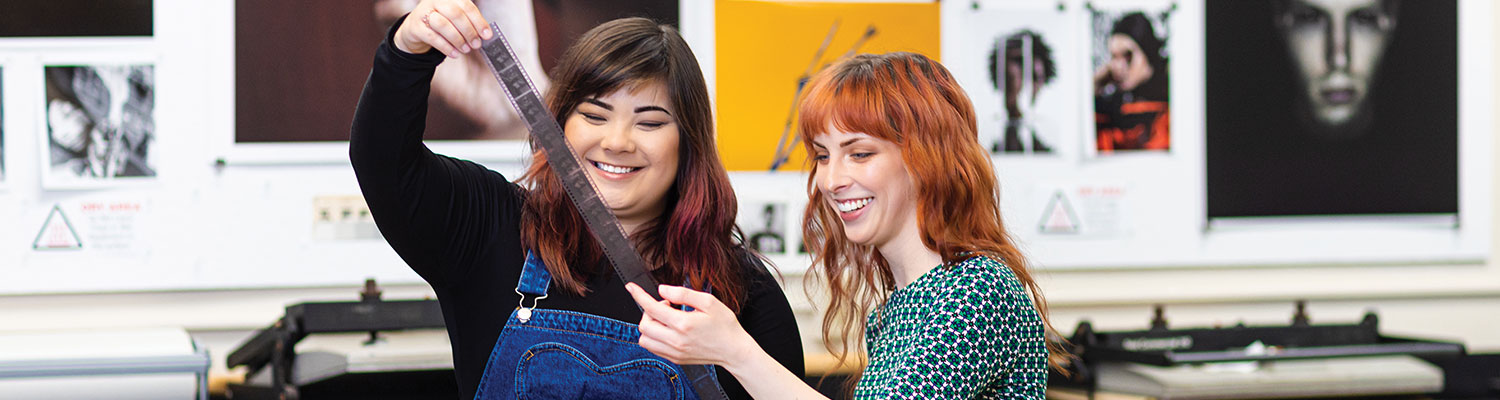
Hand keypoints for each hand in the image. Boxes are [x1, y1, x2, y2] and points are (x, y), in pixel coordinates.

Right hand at [393, 0, 492, 57]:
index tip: (487, 35)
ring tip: (466, 49)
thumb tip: (485, 35)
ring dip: (458, 39)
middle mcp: (435, 2)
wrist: (416, 27)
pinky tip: (455, 53)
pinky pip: (433, 37)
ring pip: (443, 25)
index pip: (467, 6)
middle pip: (455, 14)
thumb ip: (469, 23)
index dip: (479, 21)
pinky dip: (446, 47)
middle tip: (476, 44)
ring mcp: (424, 13)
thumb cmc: (441, 21)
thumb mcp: (455, 18)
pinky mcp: (416, 27)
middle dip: (468, 31)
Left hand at [626, 283, 757, 367]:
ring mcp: (674, 352)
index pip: (651, 308)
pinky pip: (653, 348)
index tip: (631, 287)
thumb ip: (683, 294)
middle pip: (643, 325)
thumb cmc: (725, 325)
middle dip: (648, 311)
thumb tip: (663, 290)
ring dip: (649, 326)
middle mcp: (675, 340)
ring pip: (644, 339)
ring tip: (667, 320)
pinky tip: (668, 330)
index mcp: (683, 324)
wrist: (734, 350)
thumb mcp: (709, 302)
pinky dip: (654, 337)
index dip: (639, 295)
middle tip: (666, 306)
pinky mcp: (675, 359)